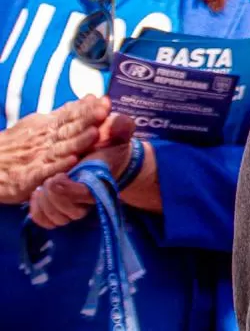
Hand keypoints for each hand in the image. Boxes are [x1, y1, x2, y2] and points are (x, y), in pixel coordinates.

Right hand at [0, 95, 115, 203]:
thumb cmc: (17, 145)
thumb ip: (64, 114)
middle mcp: (44, 141)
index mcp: (48, 127)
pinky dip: (58, 166)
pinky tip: (72, 161)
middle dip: (86, 121)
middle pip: (68, 129)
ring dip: (77, 141)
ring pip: (60, 149)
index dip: (87, 109)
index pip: (70, 116)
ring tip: (94, 133)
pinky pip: (46, 171)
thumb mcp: (39, 124)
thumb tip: (88, 98)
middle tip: (103, 111)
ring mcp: (37, 159)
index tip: (104, 101)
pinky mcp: (29, 177)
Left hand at [28, 114, 135, 229]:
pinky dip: (39, 213)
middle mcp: (88, 197)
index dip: (69, 190)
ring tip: (40, 190)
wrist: (112, 156)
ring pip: (57, 217)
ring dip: (46, 205)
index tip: (58, 178)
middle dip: (54, 198)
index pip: (84, 194)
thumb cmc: (112, 143)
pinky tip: (36, 197)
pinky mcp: (64, 207)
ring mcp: (77, 204)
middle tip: (47, 183)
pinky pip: (48, 220)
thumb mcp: (119, 132)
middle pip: (68, 211)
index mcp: (100, 180)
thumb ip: (121, 127)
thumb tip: (120, 122)